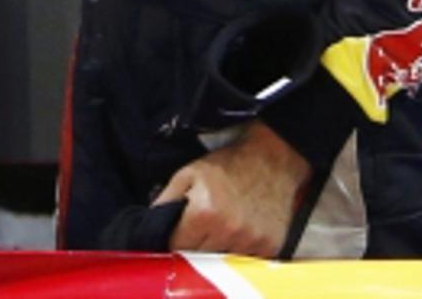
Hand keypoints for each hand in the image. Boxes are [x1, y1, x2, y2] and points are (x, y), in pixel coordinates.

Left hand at [153, 122, 311, 256]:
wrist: (271, 158)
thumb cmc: (227, 165)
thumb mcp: (188, 174)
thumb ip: (165, 200)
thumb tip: (150, 225)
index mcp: (204, 213)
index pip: (177, 246)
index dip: (174, 239)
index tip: (177, 232)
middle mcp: (229, 231)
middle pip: (198, 259)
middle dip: (194, 247)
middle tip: (199, 228)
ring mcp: (252, 241)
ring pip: (222, 263)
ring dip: (217, 250)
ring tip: (220, 227)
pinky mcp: (270, 246)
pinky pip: (246, 261)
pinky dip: (239, 251)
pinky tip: (239, 231)